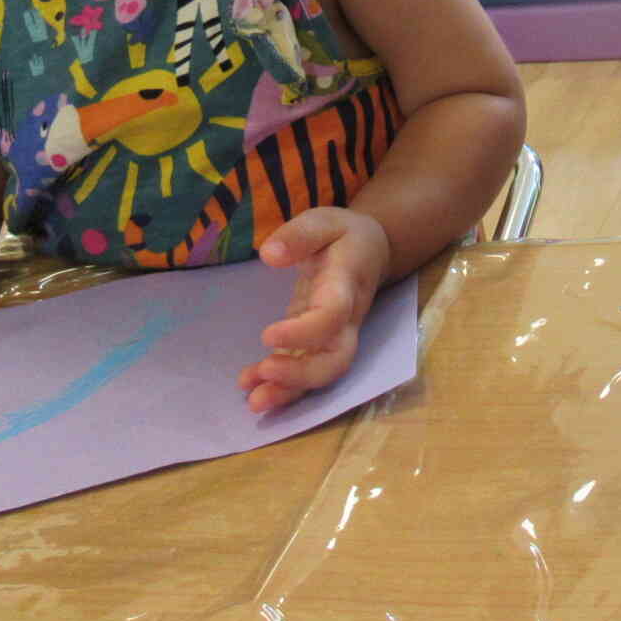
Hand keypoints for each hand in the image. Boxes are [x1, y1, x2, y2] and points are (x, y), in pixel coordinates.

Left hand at [237, 207, 392, 413]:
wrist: (372, 250)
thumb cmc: (345, 235)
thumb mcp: (325, 220)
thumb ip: (299, 234)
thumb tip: (269, 254)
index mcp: (346, 284)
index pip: (332, 315)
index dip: (304, 332)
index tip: (267, 335)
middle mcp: (345, 319)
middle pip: (336, 360)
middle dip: (302, 375)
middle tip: (265, 374)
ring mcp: (333, 336)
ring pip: (321, 374)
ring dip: (288, 390)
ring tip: (253, 400)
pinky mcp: (318, 344)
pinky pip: (305, 370)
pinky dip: (280, 384)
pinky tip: (249, 385)